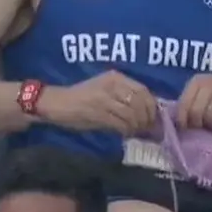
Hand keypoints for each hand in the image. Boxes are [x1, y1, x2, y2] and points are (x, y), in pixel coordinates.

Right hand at [37, 71, 157, 135]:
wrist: (58, 103)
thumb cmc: (82, 97)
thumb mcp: (105, 89)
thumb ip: (124, 96)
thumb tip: (146, 111)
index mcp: (116, 77)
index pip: (143, 90)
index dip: (152, 105)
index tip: (154, 116)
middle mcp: (112, 85)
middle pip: (140, 102)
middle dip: (147, 117)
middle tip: (148, 127)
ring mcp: (105, 99)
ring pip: (132, 114)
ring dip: (137, 126)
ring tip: (137, 131)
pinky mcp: (99, 113)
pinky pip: (120, 123)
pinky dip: (126, 130)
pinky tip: (126, 133)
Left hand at [176, 74, 211, 129]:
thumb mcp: (205, 94)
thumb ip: (192, 105)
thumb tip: (179, 124)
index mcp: (196, 81)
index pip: (182, 105)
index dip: (184, 120)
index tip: (189, 127)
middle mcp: (208, 82)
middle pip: (195, 112)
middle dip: (200, 123)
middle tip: (208, 125)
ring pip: (210, 117)